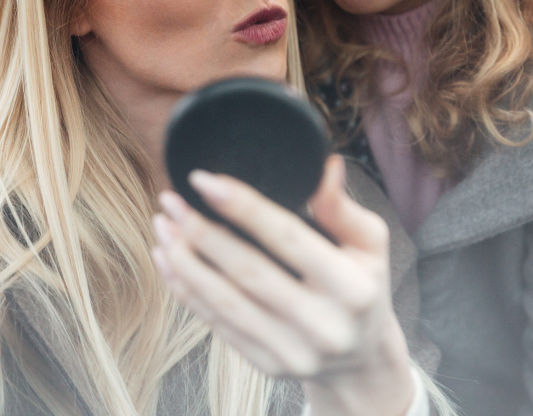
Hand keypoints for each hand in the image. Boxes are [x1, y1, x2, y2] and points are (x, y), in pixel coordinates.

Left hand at [151, 155, 414, 415]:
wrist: (362, 360)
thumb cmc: (364, 287)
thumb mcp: (371, 245)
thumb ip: (343, 208)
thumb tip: (324, 166)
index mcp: (352, 289)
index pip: (288, 238)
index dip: (243, 206)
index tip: (204, 179)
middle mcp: (323, 325)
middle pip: (248, 272)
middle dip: (201, 232)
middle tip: (170, 199)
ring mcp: (293, 352)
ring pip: (224, 301)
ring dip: (185, 260)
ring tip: (162, 225)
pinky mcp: (268, 366)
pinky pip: (217, 324)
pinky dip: (187, 291)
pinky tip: (167, 260)